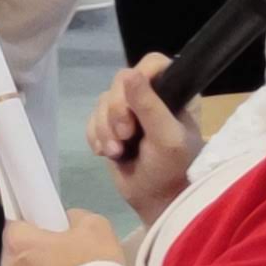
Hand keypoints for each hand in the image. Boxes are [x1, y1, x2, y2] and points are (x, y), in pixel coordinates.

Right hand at [87, 53, 200, 226]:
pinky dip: (95, 136)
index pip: (152, 64)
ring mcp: (129, 111)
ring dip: (104, 129)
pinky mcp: (111, 127)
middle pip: (119, 82)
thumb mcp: (166, 138)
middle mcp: (151, 95)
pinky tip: (106, 153)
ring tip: (117, 152)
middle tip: (126, 136)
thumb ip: (149, 105)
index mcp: (174, 91)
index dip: (136, 81)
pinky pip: (91, 119)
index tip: (133, 109)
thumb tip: (128, 73)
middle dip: (116, 113)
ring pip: (102, 102)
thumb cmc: (172, 169)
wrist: (157, 201)